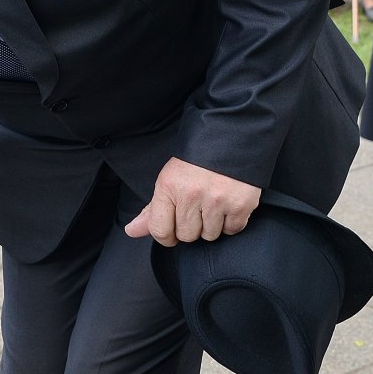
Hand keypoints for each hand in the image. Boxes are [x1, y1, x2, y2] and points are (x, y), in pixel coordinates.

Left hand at [125, 156, 260, 246]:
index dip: (166, 236)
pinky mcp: (240, 205)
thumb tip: (132, 231)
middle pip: (187, 236)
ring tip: (213, 203)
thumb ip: (152, 210)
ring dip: (212, 225)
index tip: (172, 232)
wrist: (229, 137)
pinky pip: (231, 230)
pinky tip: (228, 204)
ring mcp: (217, 200)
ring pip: (210, 236)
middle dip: (192, 227)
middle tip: (197, 208)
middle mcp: (191, 195)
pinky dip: (231, 222)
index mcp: (168, 187)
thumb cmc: (195, 161)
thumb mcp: (168, 180)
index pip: (160, 230)